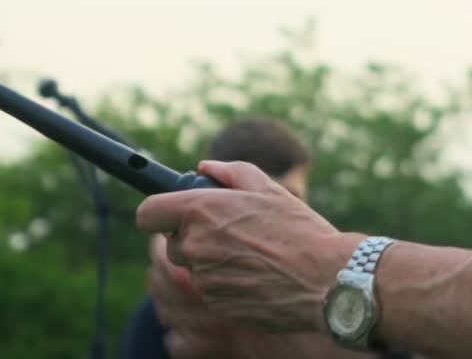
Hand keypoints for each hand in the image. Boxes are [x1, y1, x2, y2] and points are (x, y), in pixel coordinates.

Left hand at [136, 160, 353, 337]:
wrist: (323, 279)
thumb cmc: (299, 230)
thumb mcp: (268, 189)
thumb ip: (230, 171)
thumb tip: (204, 168)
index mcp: (203, 210)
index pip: (148, 213)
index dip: (158, 212)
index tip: (170, 213)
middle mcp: (197, 245)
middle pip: (171, 242)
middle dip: (191, 237)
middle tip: (227, 231)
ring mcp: (204, 278)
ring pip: (191, 267)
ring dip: (209, 260)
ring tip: (249, 253)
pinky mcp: (215, 303)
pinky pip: (208, 288)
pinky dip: (224, 281)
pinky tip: (255, 274)